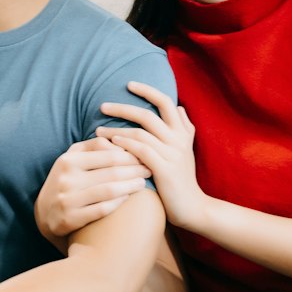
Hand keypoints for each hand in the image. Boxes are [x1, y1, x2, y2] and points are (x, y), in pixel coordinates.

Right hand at [34, 138, 152, 249]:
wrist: (45, 213)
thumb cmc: (67, 180)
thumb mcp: (73, 158)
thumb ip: (95, 146)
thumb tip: (120, 141)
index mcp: (68, 160)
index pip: (108, 154)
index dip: (130, 156)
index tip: (144, 157)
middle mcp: (66, 179)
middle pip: (111, 172)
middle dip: (135, 170)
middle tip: (149, 170)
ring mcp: (68, 200)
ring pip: (109, 190)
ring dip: (131, 186)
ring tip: (143, 183)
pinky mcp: (71, 219)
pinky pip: (102, 209)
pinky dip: (119, 202)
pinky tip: (128, 198)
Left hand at [96, 81, 210, 231]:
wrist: (193, 207)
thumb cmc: (183, 179)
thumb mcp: (186, 150)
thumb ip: (184, 128)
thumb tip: (180, 108)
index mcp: (182, 132)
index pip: (166, 101)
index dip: (147, 90)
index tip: (129, 84)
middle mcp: (178, 139)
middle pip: (148, 114)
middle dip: (123, 108)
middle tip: (102, 105)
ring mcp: (172, 153)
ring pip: (140, 132)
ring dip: (116, 129)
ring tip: (98, 130)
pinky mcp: (165, 169)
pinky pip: (141, 151)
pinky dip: (125, 145)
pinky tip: (111, 144)